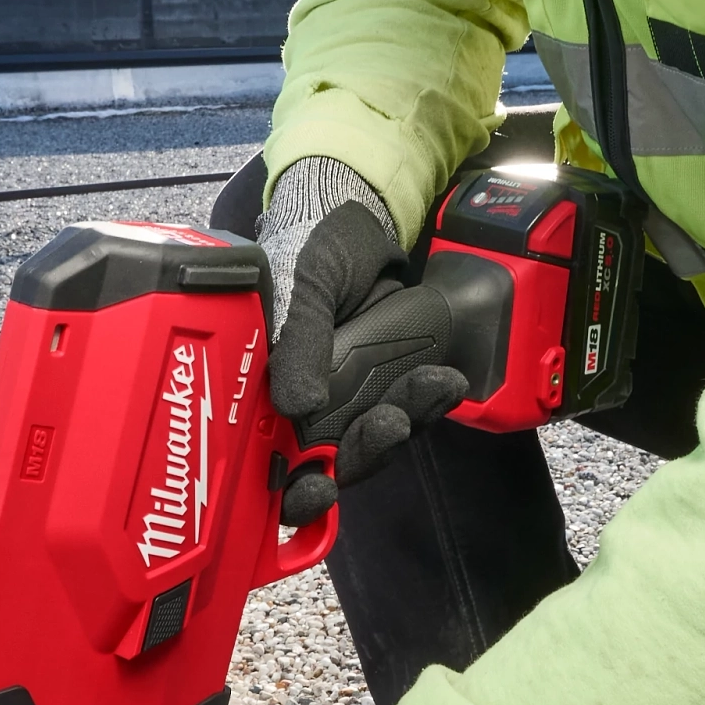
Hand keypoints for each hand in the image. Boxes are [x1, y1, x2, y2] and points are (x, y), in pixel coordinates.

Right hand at [260, 154, 468, 522]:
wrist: (353, 213)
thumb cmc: (305, 245)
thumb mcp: (296, 285)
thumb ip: (296, 342)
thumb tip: (298, 407)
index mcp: (259, 390)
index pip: (267, 462)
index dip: (290, 490)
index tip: (317, 491)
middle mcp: (298, 404)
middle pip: (328, 463)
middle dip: (362, 453)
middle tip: (388, 426)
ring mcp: (345, 396)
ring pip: (372, 438)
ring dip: (403, 424)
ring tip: (432, 388)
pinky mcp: (387, 382)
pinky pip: (407, 408)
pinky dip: (427, 401)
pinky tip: (445, 382)